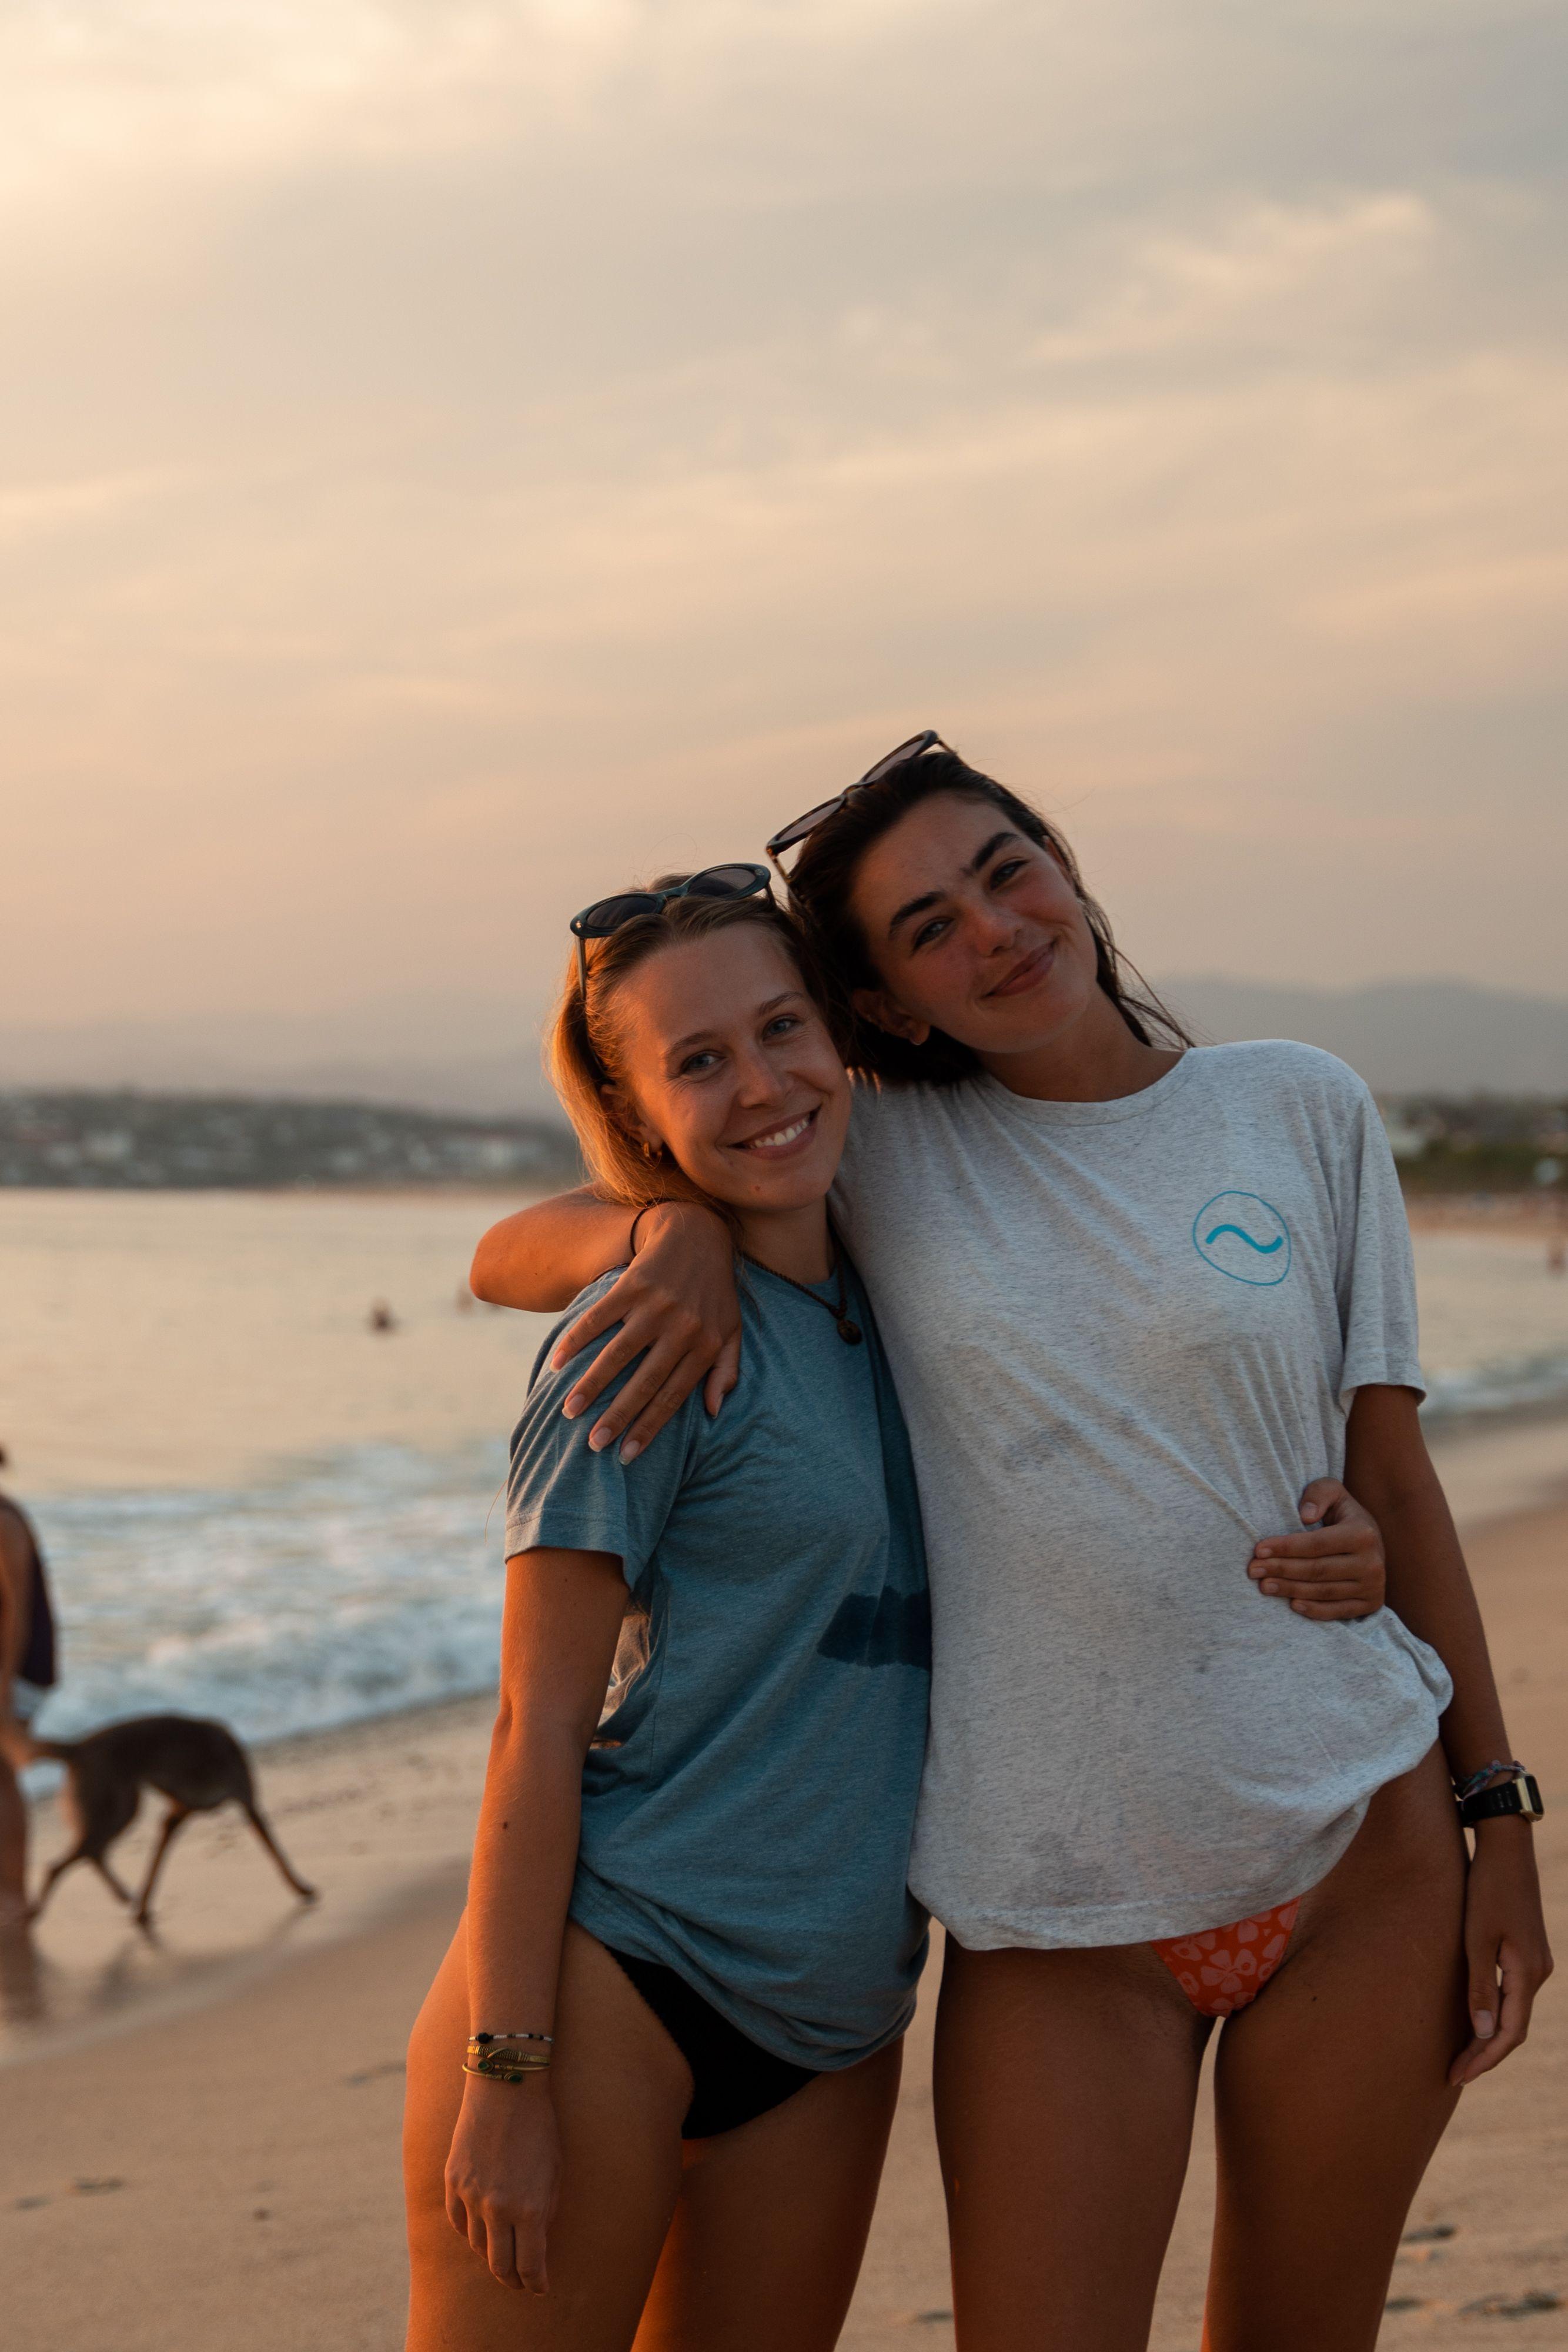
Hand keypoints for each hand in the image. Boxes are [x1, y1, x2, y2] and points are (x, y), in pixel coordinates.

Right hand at [445, 2074, 560, 2291]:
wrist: (506, 2087)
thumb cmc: (540, 2127)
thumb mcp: (554, 2172)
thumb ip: (544, 2211)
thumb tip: (537, 2242)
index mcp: (529, 2208)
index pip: (530, 2266)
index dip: (536, 2283)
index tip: (541, 2287)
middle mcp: (496, 2208)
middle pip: (500, 2266)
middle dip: (513, 2279)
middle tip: (520, 2282)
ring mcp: (471, 2195)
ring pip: (477, 2245)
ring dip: (491, 2254)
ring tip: (502, 2255)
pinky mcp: (452, 2181)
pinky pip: (458, 2222)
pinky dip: (469, 2232)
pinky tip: (479, 2233)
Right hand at [553, 1202, 741, 1460]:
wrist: (698, 1232)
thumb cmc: (714, 1291)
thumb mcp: (731, 1330)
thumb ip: (726, 1370)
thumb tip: (715, 1412)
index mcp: (705, 1345)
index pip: (673, 1396)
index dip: (649, 1427)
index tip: (626, 1454)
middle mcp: (681, 1328)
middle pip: (644, 1382)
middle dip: (617, 1416)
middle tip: (593, 1445)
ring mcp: (656, 1305)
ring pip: (618, 1354)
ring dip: (591, 1385)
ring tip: (569, 1411)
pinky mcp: (633, 1284)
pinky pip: (599, 1318)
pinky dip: (576, 1341)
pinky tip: (557, 1363)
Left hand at [1247, 1478, 1384, 1618]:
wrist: (1371, 1540)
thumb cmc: (1342, 1514)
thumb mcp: (1332, 1492)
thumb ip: (1318, 1494)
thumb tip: (1305, 1515)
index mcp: (1363, 1534)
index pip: (1317, 1544)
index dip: (1285, 1547)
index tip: (1258, 1550)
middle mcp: (1372, 1563)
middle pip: (1317, 1570)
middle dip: (1281, 1569)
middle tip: (1253, 1570)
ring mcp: (1373, 1586)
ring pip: (1324, 1592)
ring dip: (1290, 1590)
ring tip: (1264, 1586)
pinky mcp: (1371, 1604)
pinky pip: (1338, 1611)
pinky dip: (1314, 1610)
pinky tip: (1292, 1604)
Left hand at [1449, 1820, 1552, 2085]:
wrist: (1506, 1846)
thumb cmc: (1486, 1887)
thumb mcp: (1477, 1937)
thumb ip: (1481, 1984)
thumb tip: (1483, 2033)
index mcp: (1528, 1973)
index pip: (1508, 2034)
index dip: (1483, 2059)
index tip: (1457, 2076)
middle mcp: (1538, 1972)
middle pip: (1513, 2028)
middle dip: (1485, 2054)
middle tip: (1454, 2074)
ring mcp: (1535, 1961)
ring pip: (1514, 2011)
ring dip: (1489, 2035)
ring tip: (1460, 2054)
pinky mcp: (1527, 1949)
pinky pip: (1513, 1993)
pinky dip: (1494, 2012)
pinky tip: (1474, 2017)